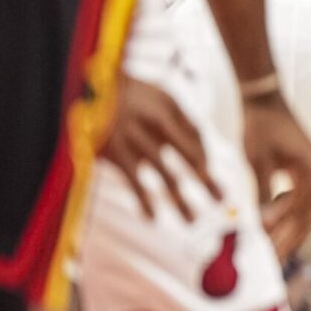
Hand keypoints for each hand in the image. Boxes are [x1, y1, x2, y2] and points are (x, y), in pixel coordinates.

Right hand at [99, 75, 219, 220]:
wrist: (87, 88)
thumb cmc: (132, 95)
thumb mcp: (160, 97)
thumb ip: (183, 121)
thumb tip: (204, 154)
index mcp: (168, 109)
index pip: (196, 139)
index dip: (204, 158)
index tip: (207, 175)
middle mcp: (155, 125)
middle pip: (190, 157)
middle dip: (206, 181)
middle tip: (222, 200)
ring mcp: (136, 140)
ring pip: (166, 176)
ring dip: (180, 201)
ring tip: (192, 221)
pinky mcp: (116, 154)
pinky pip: (135, 183)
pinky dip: (144, 201)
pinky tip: (152, 218)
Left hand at [241, 93, 310, 259]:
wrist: (265, 99)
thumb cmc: (260, 125)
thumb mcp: (257, 160)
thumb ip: (262, 192)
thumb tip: (262, 225)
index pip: (299, 213)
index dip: (282, 234)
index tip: (266, 252)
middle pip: (307, 219)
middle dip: (288, 242)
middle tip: (270, 264)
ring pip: (306, 215)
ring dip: (289, 235)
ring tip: (272, 255)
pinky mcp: (307, 175)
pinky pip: (300, 205)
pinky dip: (288, 220)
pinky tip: (273, 231)